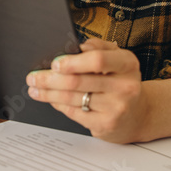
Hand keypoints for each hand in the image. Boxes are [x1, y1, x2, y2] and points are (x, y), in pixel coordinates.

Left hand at [26, 39, 170, 142]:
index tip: (54, 63)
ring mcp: (117, 108)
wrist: (137, 114)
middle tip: (33, 77)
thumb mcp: (117, 59)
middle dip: (50, 79)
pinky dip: (58, 105)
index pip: (98, 60)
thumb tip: (77, 46)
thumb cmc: (120, 82)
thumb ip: (99, 47)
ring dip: (48, 93)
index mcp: (127, 64)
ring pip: (72, 98)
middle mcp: (126, 86)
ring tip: (35, 88)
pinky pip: (74, 113)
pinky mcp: (106, 124)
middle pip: (79, 81)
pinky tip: (51, 100)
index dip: (73, 62)